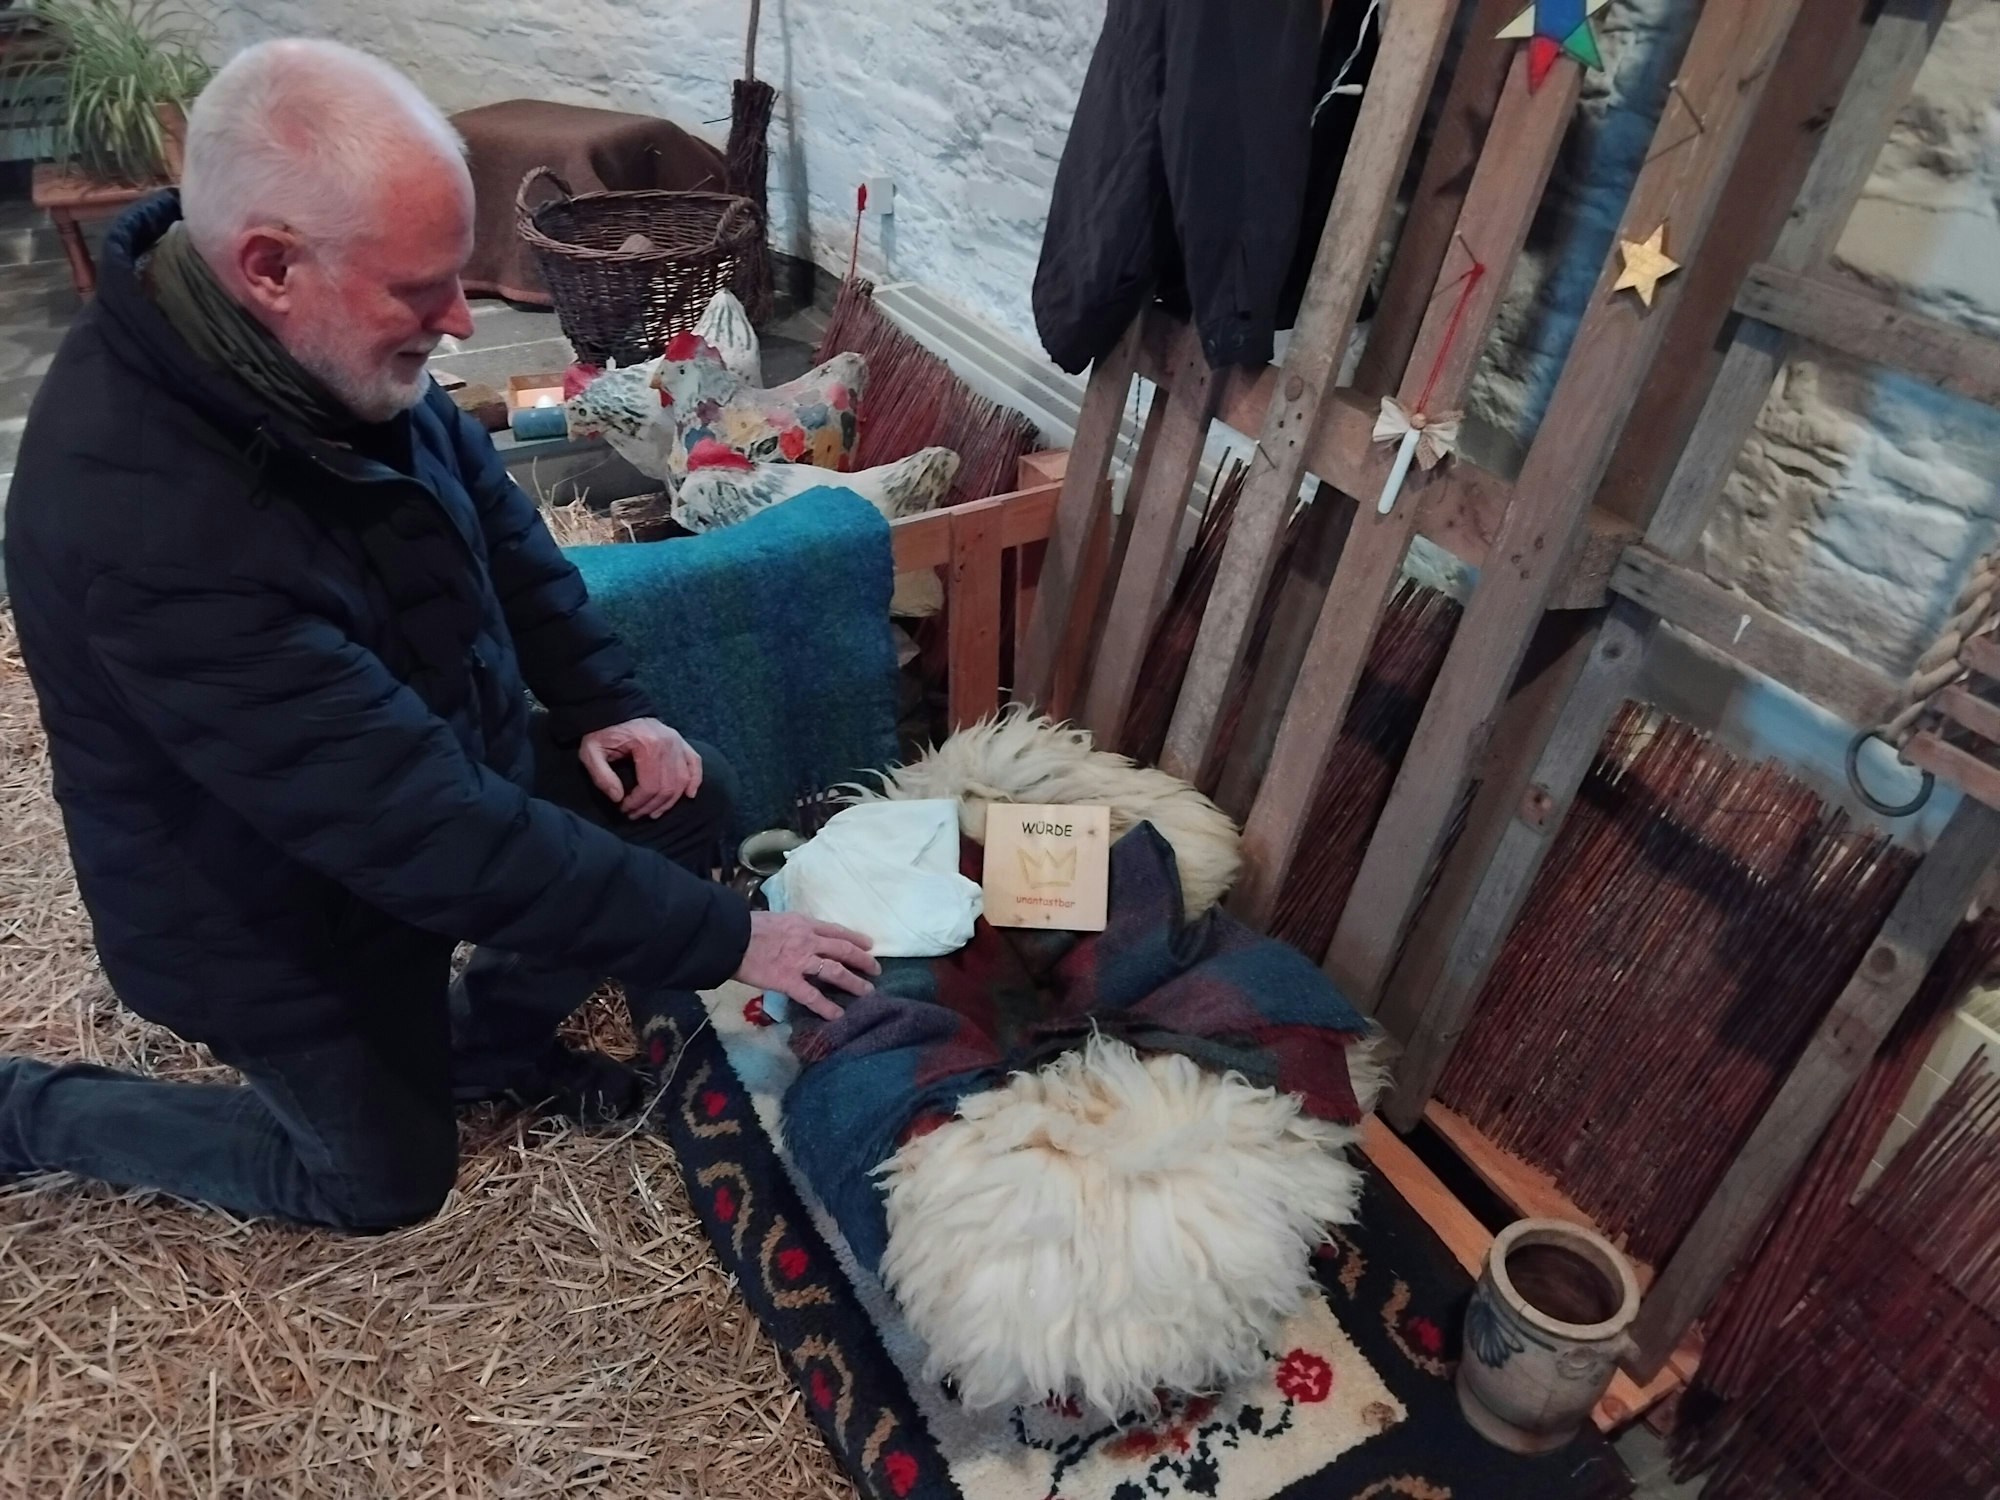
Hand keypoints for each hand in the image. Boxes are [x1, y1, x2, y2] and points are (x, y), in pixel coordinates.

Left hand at [579, 717, 700, 818]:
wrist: (616, 707)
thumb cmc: (602, 731)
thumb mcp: (591, 751)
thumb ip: (601, 776)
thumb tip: (618, 798)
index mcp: (648, 745)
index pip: (650, 786)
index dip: (638, 803)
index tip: (624, 809)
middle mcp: (668, 744)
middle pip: (668, 787)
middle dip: (651, 806)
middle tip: (635, 814)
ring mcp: (678, 742)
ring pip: (682, 781)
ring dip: (669, 802)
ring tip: (653, 812)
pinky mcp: (681, 742)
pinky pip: (695, 764)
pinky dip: (695, 781)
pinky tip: (689, 796)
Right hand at [733, 912, 879, 1020]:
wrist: (730, 936)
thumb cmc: (746, 925)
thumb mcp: (776, 918)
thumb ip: (790, 928)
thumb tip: (794, 934)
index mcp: (803, 923)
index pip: (836, 930)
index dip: (855, 938)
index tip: (868, 944)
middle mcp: (808, 941)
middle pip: (843, 950)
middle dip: (863, 960)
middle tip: (876, 969)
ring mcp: (800, 961)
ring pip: (835, 971)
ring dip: (854, 982)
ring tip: (867, 991)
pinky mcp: (788, 981)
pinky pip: (812, 996)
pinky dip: (826, 1007)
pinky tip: (838, 1015)